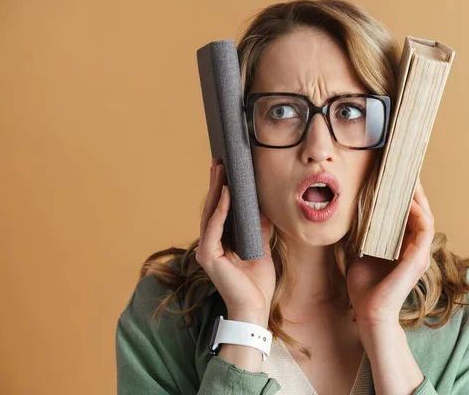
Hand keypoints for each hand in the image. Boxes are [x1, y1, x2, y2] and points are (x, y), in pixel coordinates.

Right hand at [195, 158, 275, 323]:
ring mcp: (206, 250)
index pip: (219, 210)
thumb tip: (262, 206)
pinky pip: (214, 228)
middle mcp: (209, 244)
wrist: (255, 307)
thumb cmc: (257, 282)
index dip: (221, 189)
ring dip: (216, 190)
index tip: (225, 169)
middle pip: (212, 208)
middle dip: (216, 183)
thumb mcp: (261, 246)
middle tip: (219, 161)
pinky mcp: (208, 257)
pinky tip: (227, 194)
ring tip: (221, 170)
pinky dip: (221, 210)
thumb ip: (258, 227)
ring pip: (210, 214)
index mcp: (220, 242)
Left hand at [346, 176, 434, 327]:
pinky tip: (408, 201)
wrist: (368, 312)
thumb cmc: (364, 286)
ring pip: (425, 216)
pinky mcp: (418, 259)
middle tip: (405, 168)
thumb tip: (350, 212)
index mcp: (403, 245)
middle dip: (413, 189)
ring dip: (418, 196)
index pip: (408, 214)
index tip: (395, 175)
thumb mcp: (360, 251)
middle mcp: (415, 248)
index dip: (404, 194)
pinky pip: (424, 230)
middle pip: (419, 211)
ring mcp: (419, 253)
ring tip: (409, 178)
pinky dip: (418, 213)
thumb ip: (361, 234)